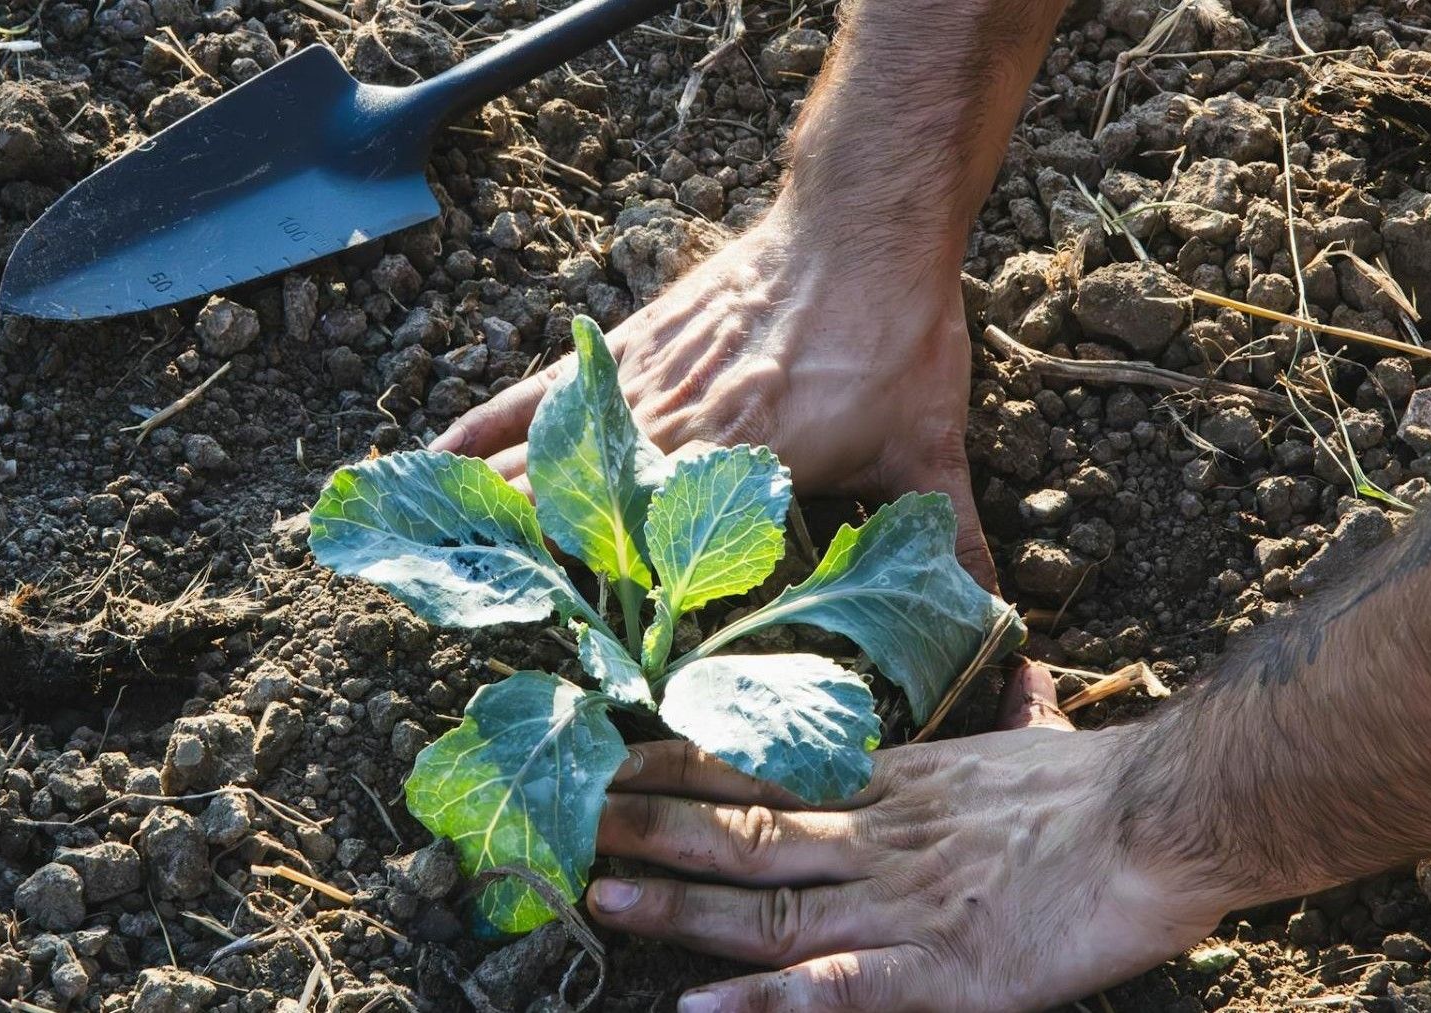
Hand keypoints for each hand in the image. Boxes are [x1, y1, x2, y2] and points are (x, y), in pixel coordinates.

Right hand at [428, 211, 993, 583]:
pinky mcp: (628, 347)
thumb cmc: (892, 336)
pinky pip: (540, 392)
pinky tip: (438, 453)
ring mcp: (639, 383)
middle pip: (573, 512)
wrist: (860, 223)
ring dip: (484, 506)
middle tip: (472, 618)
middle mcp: (671, 430)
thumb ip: (954, 545)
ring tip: (421, 550)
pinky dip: (485, 425)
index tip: (569, 656)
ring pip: (541, 454)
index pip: (650, 555)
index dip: (606, 608)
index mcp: (737, 468)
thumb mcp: (929, 450)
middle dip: (524, 571)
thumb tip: (1009, 632)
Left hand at [583, 664, 1229, 1011]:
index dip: (684, 768)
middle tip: (567, 813)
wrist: (1168, 817)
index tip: (615, 757)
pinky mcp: (940, 973)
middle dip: (650, 825)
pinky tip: (701, 1011)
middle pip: (744, 828)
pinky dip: (764, 1004)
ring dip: (680, 902)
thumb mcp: (1027, 741)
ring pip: (769, 903)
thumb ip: (998, 728)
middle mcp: (878, 837)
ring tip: (601, 892)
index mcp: (896, 785)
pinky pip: (835, 991)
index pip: (767, 772)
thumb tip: (1021, 693)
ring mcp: (901, 905)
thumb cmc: (1103, 787)